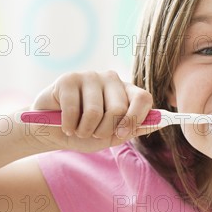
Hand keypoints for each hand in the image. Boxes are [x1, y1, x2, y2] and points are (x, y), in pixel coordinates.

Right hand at [26, 71, 155, 152]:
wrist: (52, 132)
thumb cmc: (86, 132)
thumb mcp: (113, 136)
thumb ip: (135, 128)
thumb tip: (160, 122)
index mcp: (126, 91)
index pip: (144, 98)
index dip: (134, 119)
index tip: (120, 135)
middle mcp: (111, 79)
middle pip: (119, 108)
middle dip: (103, 130)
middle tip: (91, 132)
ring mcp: (90, 76)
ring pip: (95, 112)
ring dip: (84, 130)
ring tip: (78, 129)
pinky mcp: (68, 79)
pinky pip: (73, 110)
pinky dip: (68, 126)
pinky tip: (65, 125)